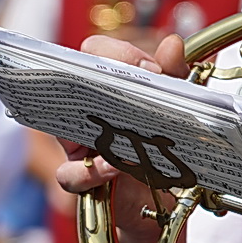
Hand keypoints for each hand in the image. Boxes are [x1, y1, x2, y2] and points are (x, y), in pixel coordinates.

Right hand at [51, 33, 193, 242]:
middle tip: (144, 80)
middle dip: (105, 72)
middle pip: (73, 76)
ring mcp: (79, 142)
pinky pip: (70, 174)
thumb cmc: (167, 146)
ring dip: (96, 119)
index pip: (95, 53)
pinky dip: (91, 170)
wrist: (170, 198)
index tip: (151, 68)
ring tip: (128, 122)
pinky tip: (115, 167)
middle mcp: (87, 110)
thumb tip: (172, 44)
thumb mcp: (178, 110)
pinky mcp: (81, 177)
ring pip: (63, 123)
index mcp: (108, 86)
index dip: (117, 53)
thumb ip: (176, 78)